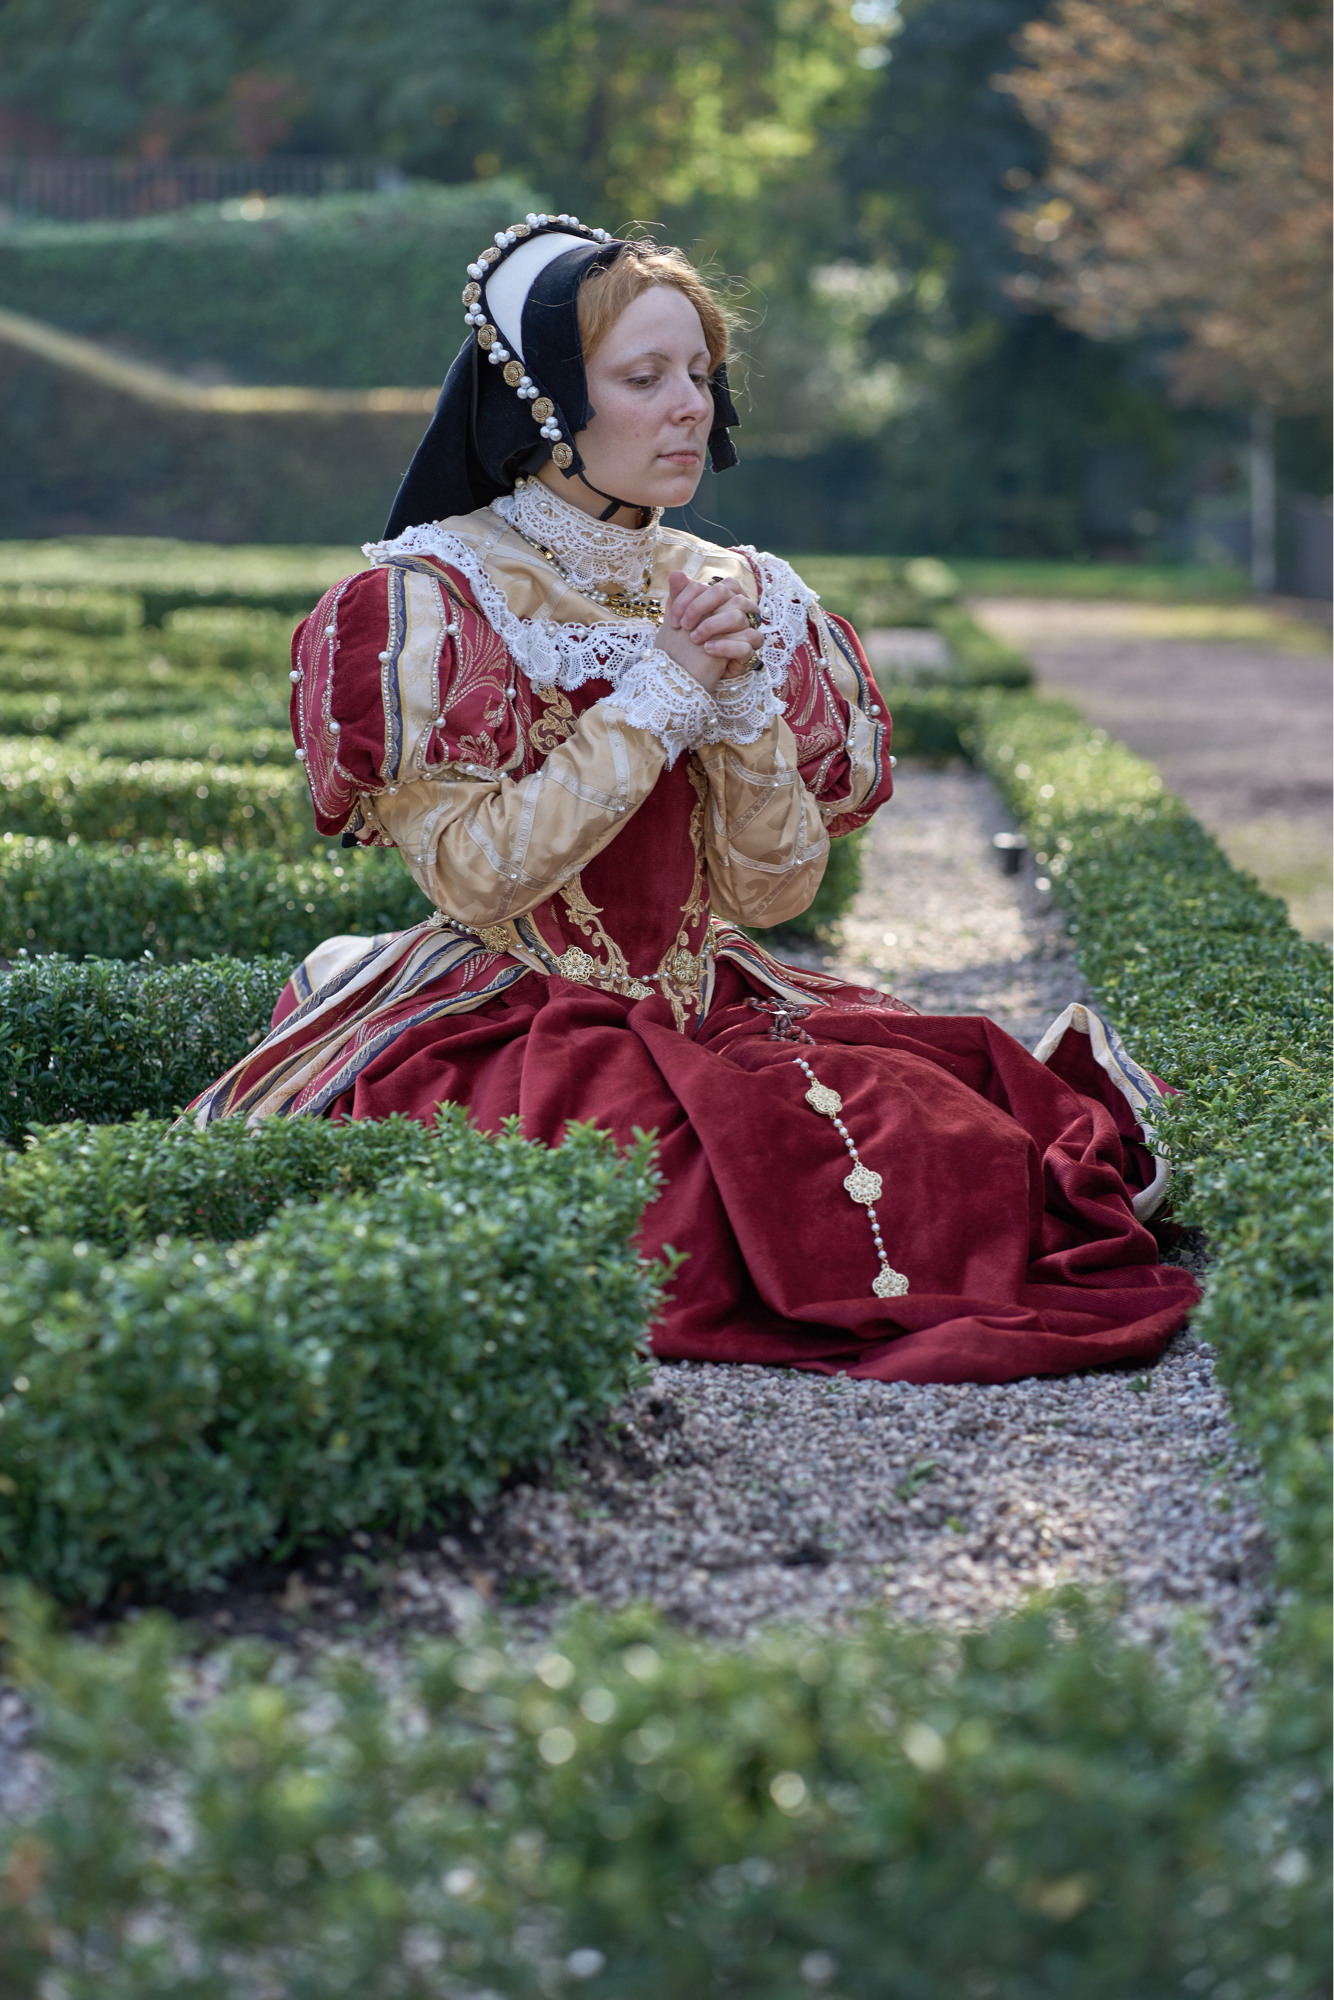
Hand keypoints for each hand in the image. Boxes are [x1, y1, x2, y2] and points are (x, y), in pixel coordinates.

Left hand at [657, 571, 763, 694]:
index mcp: (726, 598)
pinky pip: (746, 643)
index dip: (691, 597)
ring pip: (737, 616)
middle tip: (684, 626)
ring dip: (711, 626)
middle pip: (727, 594)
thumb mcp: (681, 619)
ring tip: (694, 639)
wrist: (692, 675)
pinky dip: (724, 645)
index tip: (674, 617)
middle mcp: (740, 610)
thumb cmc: (687, 645)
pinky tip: (707, 649)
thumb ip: (679, 596)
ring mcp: (747, 630)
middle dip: (700, 608)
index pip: (714, 585)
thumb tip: (676, 573)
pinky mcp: (749, 651)